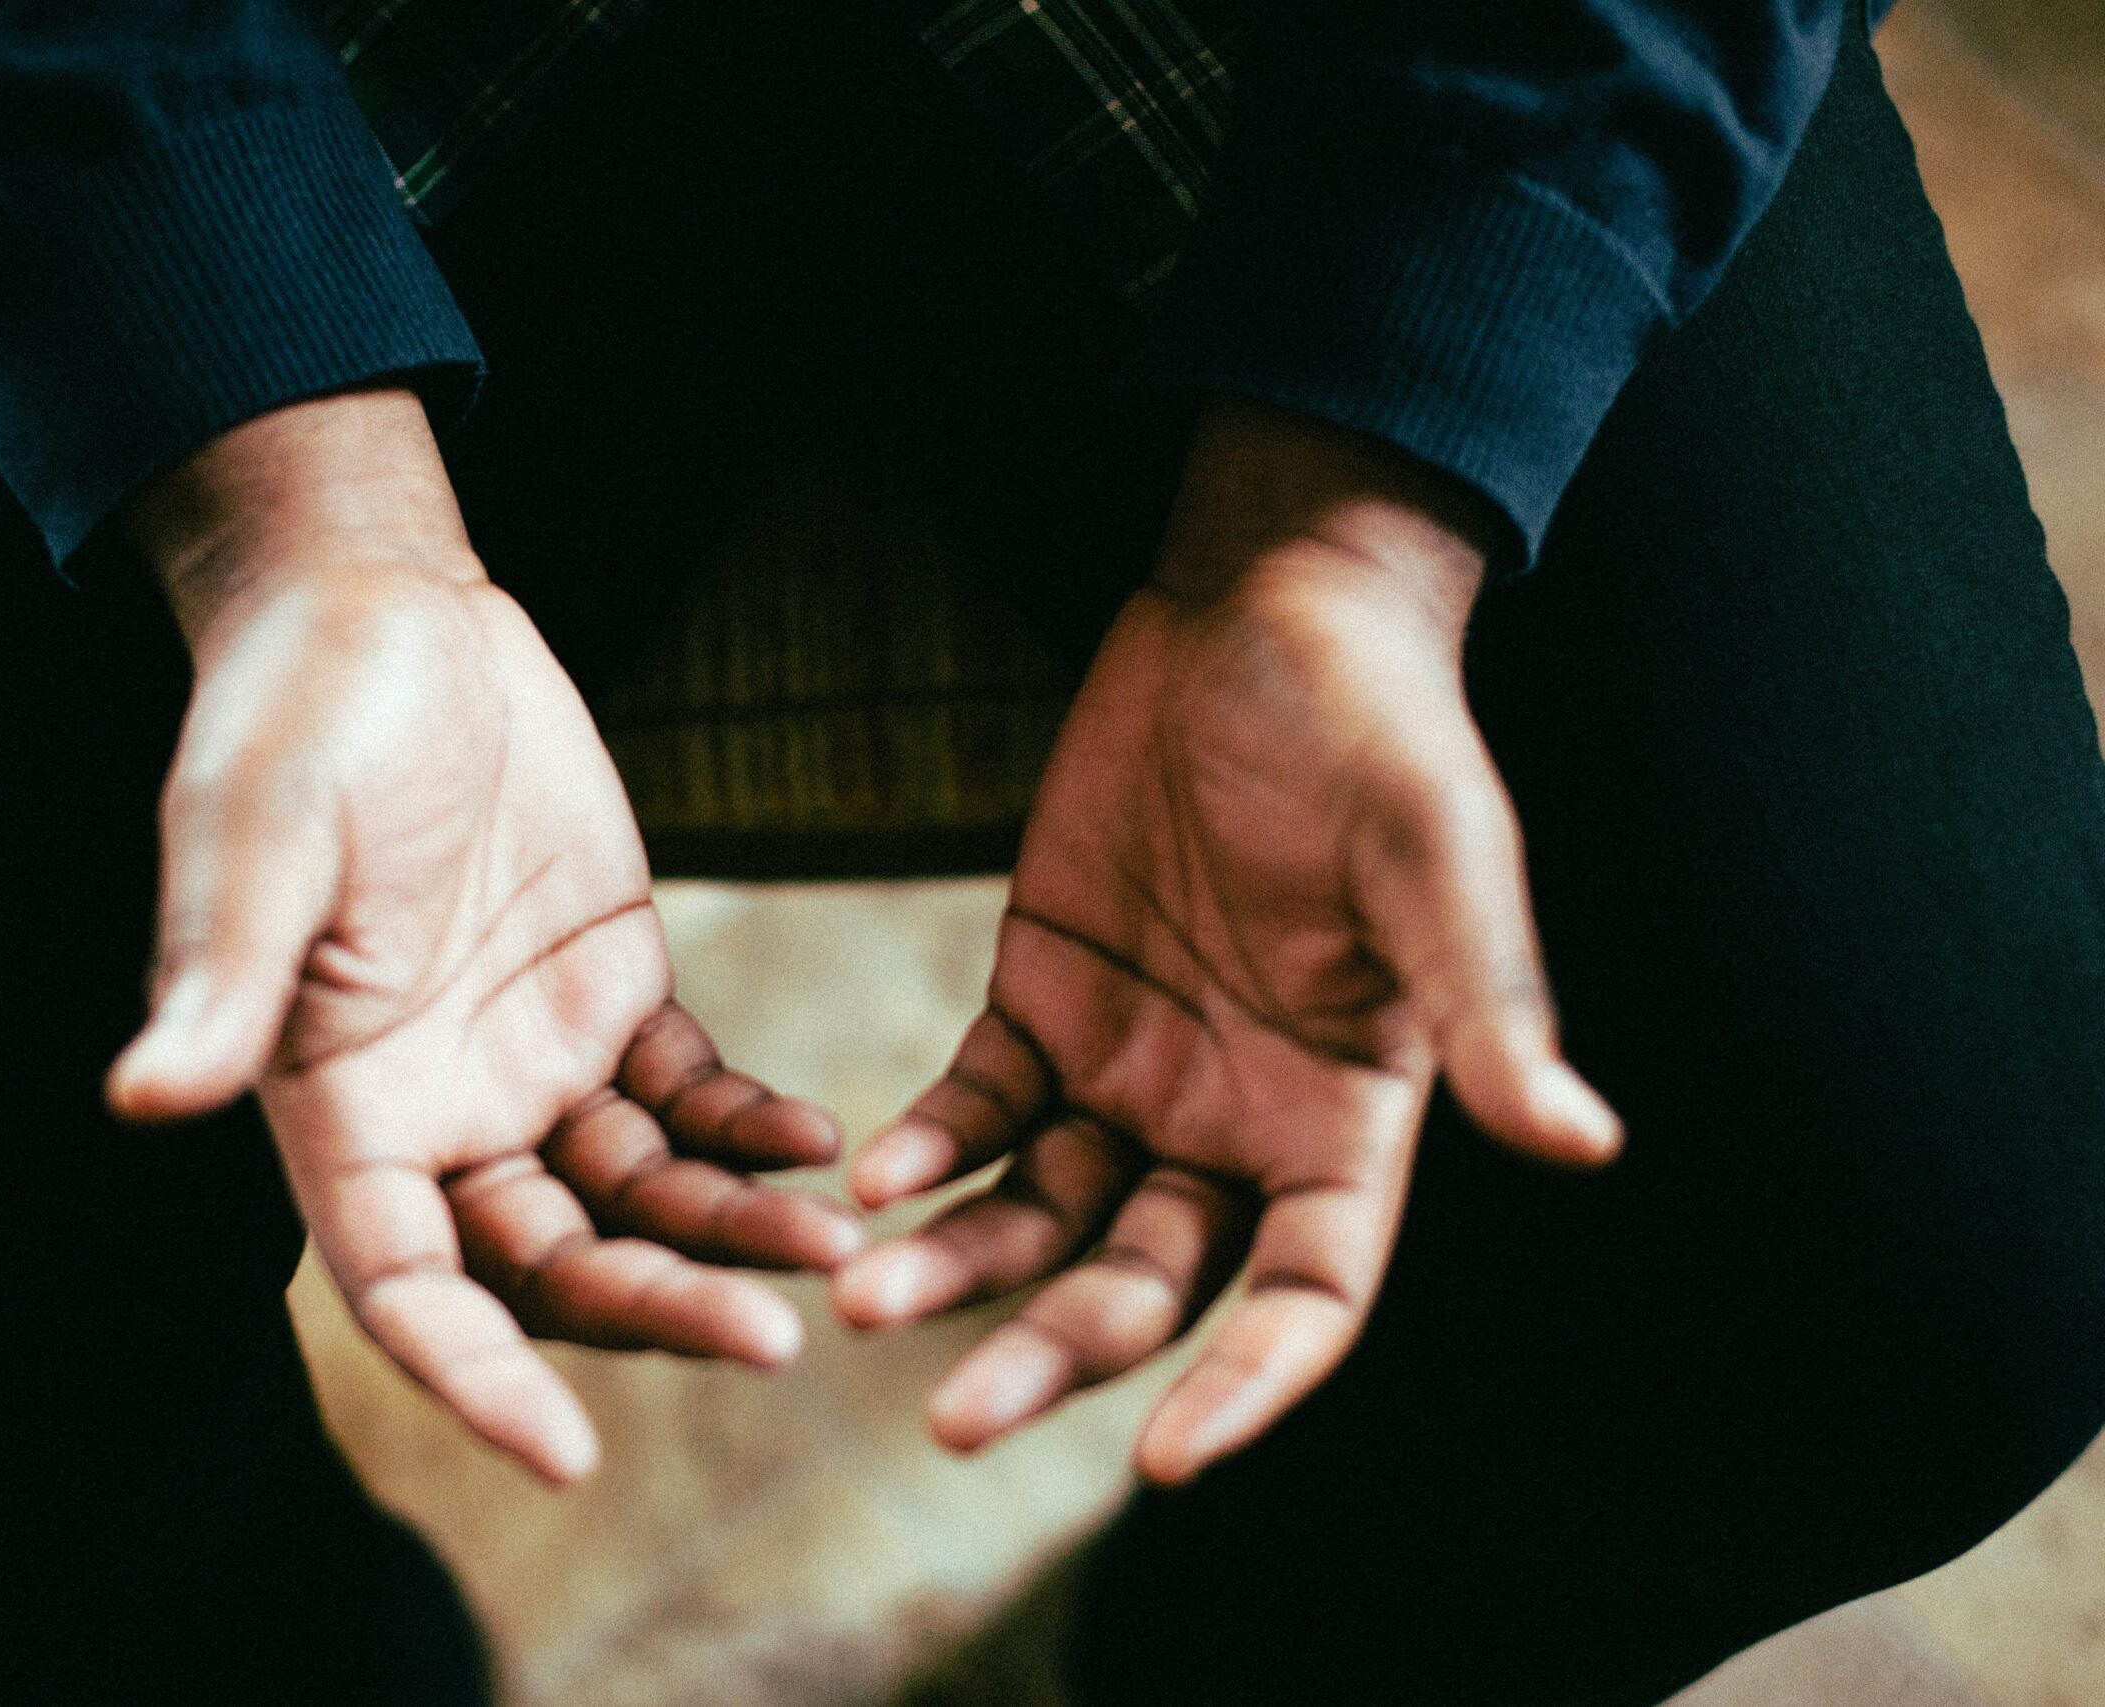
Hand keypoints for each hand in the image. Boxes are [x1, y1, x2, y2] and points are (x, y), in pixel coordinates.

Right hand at [105, 390, 858, 1483]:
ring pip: (639, 1198)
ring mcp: (530, 1058)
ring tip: (841, 1246)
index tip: (568, 1456)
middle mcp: (439, 1111)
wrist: (388, 612)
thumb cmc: (295, 716)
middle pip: (550, 1267)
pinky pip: (690, 1095)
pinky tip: (823, 1142)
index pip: (404, 1288)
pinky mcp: (611, 990)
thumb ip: (229, 973)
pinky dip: (752, 1129)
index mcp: (339, 1106)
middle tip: (775, 1341)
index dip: (475, 1379)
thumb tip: (146, 1094)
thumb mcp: (258, 835)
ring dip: (732, 1232)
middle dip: (656, 1311)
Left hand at [833, 402, 1619, 1484]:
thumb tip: (1582, 1140)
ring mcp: (1134, 1068)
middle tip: (950, 1422)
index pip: (1308, 1295)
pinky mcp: (1043, 999)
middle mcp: (1237, 1120)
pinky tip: (873, 1176)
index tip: (1164, 1460)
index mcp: (1350, 1115)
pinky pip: (980, 1106)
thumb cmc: (1380, 731)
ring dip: (962, 1266)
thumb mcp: (1438, 859)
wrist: (1266, 608)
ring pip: (1043, 1213)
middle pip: (1147, 1283)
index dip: (1248, 1383)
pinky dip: (930, 1147)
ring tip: (866, 1300)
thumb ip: (1482, 1004)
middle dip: (1057, 1354)